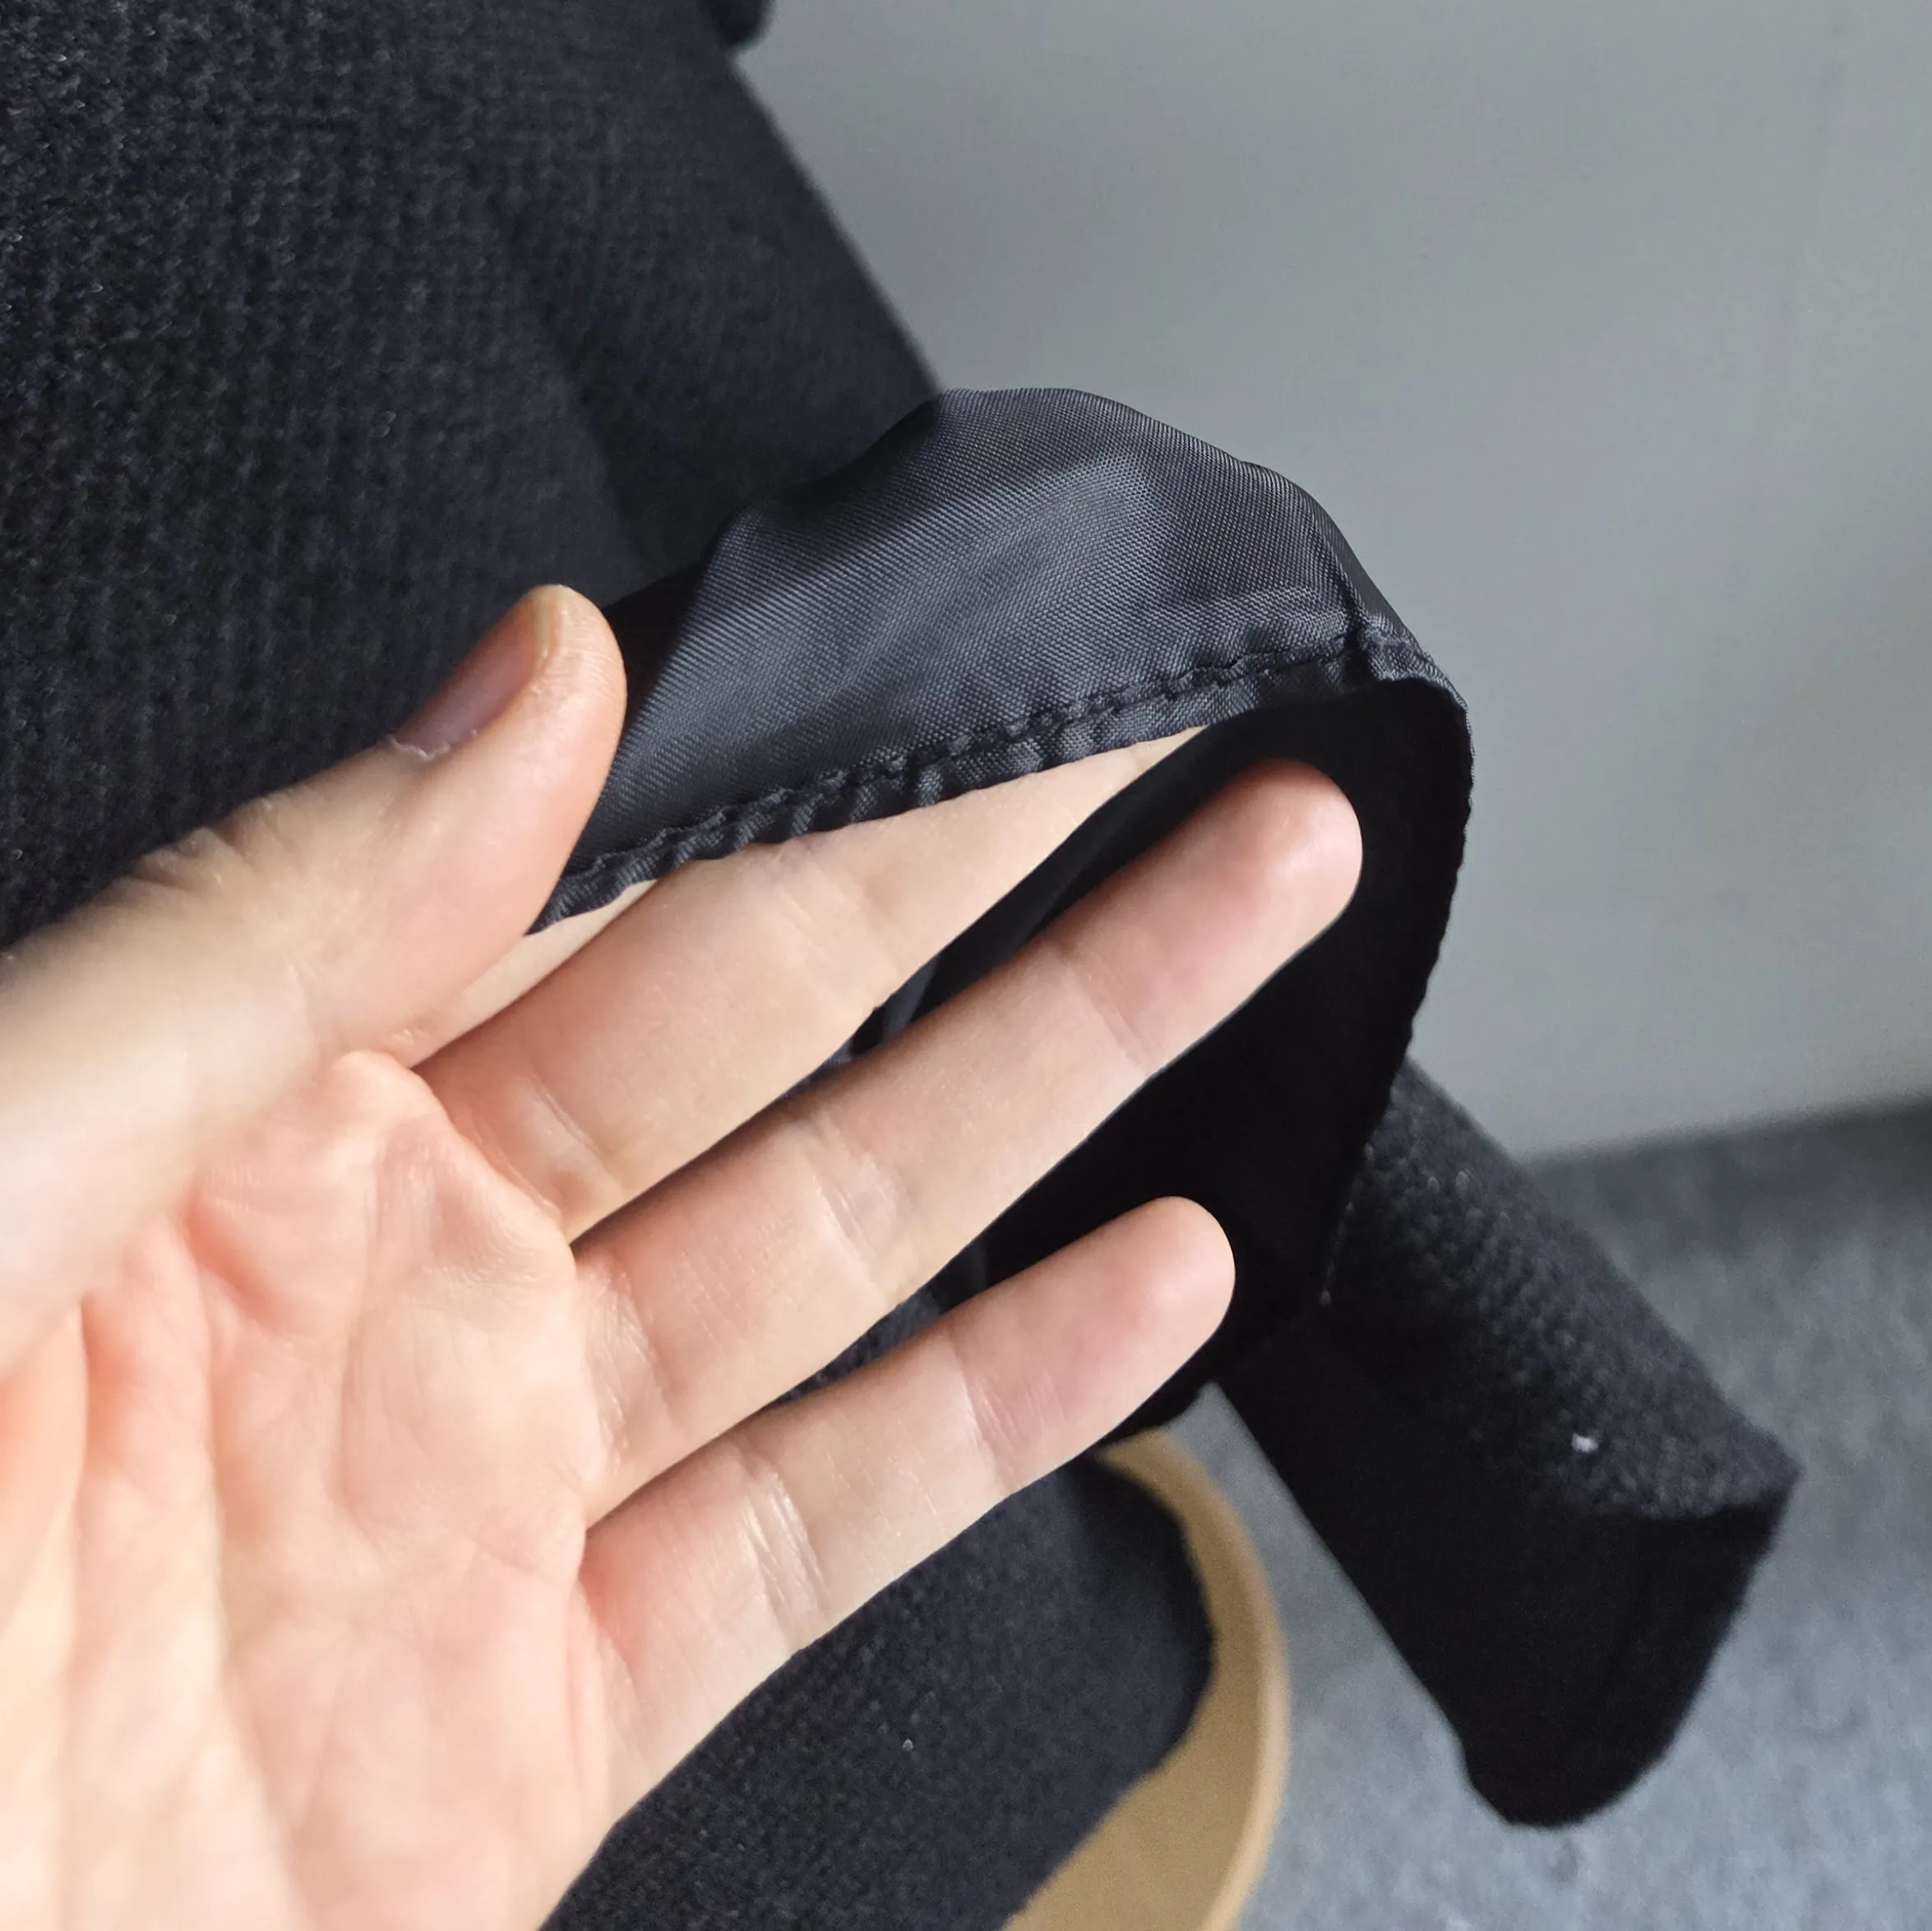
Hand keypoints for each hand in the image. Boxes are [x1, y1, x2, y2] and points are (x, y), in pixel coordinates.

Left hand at [0, 587, 1359, 1930]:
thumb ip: (255, 935)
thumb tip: (532, 677)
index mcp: (229, 1114)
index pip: (583, 864)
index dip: (794, 741)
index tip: (966, 627)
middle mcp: (378, 1281)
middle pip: (767, 1012)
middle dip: (997, 858)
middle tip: (1188, 713)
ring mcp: (470, 1510)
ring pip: (847, 1235)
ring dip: (1070, 1067)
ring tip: (1255, 898)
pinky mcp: (523, 1749)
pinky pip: (808, 1539)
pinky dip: (998, 1414)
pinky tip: (1146, 1280)